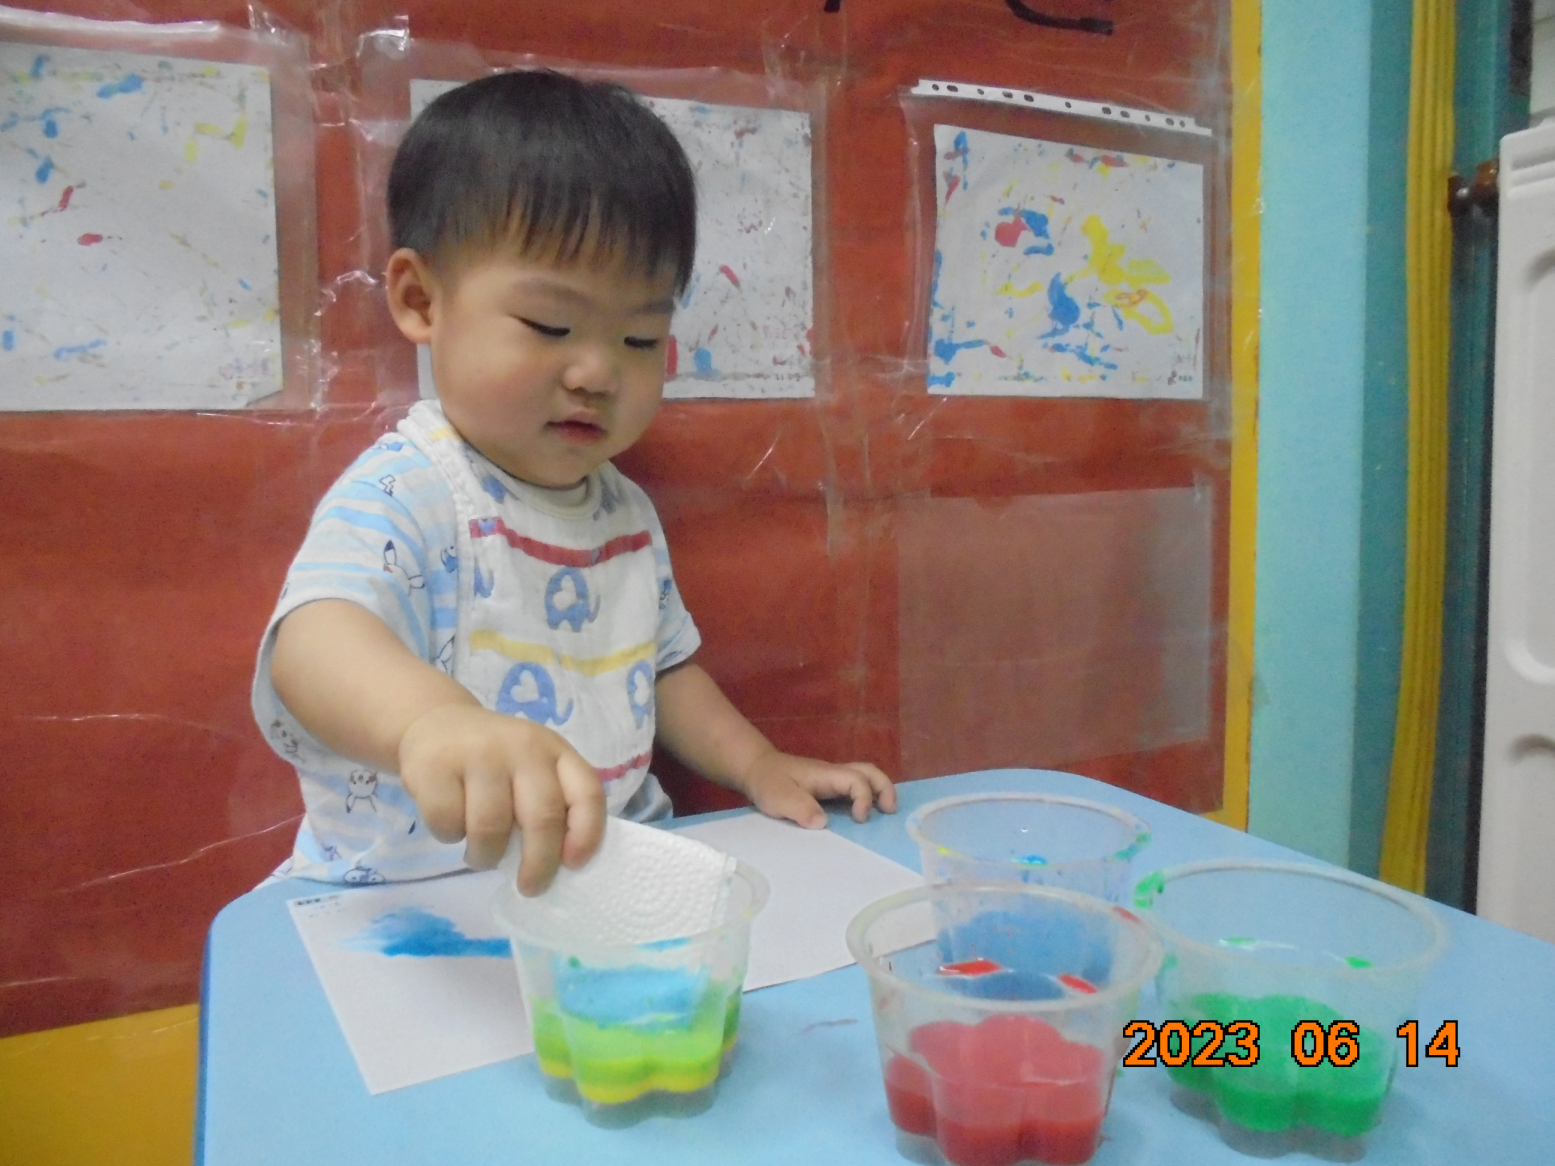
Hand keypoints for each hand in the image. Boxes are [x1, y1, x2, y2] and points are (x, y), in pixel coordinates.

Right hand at [397, 704, 605, 895]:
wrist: (436, 723)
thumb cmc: (494, 761)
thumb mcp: (532, 770)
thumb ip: (550, 804)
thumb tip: (557, 864)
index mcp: (556, 751)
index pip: (586, 791)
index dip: (587, 832)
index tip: (574, 864)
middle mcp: (523, 747)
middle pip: (542, 817)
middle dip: (539, 863)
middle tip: (529, 887)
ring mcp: (479, 754)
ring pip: (491, 827)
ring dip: (486, 856)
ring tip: (481, 854)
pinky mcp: (436, 765)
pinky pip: (448, 822)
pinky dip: (449, 836)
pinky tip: (452, 824)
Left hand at [739, 748, 896, 829]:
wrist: (755, 770)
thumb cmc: (768, 781)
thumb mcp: (778, 797)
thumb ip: (800, 808)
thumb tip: (823, 823)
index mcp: (826, 774)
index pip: (856, 780)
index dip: (864, 799)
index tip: (859, 819)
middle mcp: (834, 774)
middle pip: (869, 772)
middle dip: (884, 789)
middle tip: (890, 812)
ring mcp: (832, 780)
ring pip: (864, 778)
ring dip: (878, 792)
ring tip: (885, 814)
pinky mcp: (827, 788)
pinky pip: (854, 788)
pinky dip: (866, 798)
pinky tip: (864, 817)